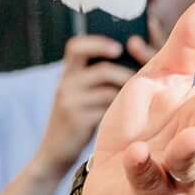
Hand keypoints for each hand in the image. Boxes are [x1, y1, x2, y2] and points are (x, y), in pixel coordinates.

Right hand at [34, 36, 135, 175]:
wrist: (54, 151)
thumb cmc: (78, 120)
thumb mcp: (79, 95)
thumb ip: (96, 79)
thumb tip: (132, 59)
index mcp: (67, 74)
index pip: (75, 47)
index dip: (98, 43)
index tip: (118, 48)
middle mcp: (65, 83)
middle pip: (96, 64)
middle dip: (122, 68)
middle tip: (139, 76)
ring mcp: (69, 101)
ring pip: (107, 87)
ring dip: (127, 91)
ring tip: (139, 98)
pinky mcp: (76, 119)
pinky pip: (106, 107)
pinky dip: (120, 109)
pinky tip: (127, 116)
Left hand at [81, 0, 194, 194]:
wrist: (111, 182)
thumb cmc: (144, 127)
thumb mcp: (160, 79)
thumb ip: (188, 44)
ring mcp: (177, 177)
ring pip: (190, 166)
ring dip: (189, 150)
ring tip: (189, 134)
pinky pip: (147, 183)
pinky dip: (143, 168)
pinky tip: (136, 153)